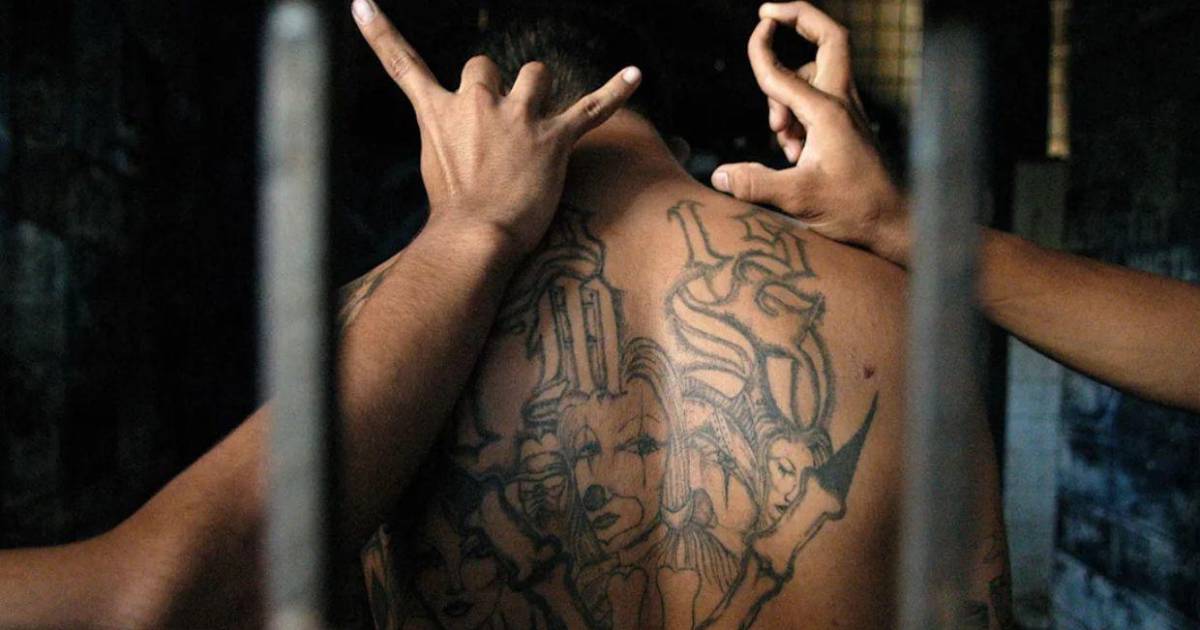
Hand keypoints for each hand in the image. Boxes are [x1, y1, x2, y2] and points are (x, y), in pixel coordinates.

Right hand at [351, 0, 640, 253]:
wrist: (475, 238)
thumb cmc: (452, 215)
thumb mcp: (433, 168)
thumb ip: (446, 139)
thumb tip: (460, 141)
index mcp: (437, 112)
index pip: (400, 63)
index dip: (379, 31)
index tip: (362, 3)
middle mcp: (475, 103)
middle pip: (484, 65)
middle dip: (492, 90)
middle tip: (496, 137)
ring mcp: (516, 117)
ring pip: (533, 73)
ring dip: (535, 93)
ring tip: (535, 130)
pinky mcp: (553, 137)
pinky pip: (591, 106)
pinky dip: (615, 90)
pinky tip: (634, 76)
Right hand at [712, 2, 908, 263]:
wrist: (893, 223)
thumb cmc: (854, 209)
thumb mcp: (799, 199)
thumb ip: (756, 184)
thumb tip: (718, 176)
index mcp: (828, 113)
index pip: (783, 72)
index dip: (762, 51)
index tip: (754, 30)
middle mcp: (842, 103)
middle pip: (829, 39)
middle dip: (800, 18)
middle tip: (769, 13)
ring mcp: (848, 113)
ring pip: (816, 74)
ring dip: (788, 87)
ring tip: (780, 134)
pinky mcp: (847, 127)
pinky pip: (818, 99)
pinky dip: (798, 110)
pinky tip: (793, 150)